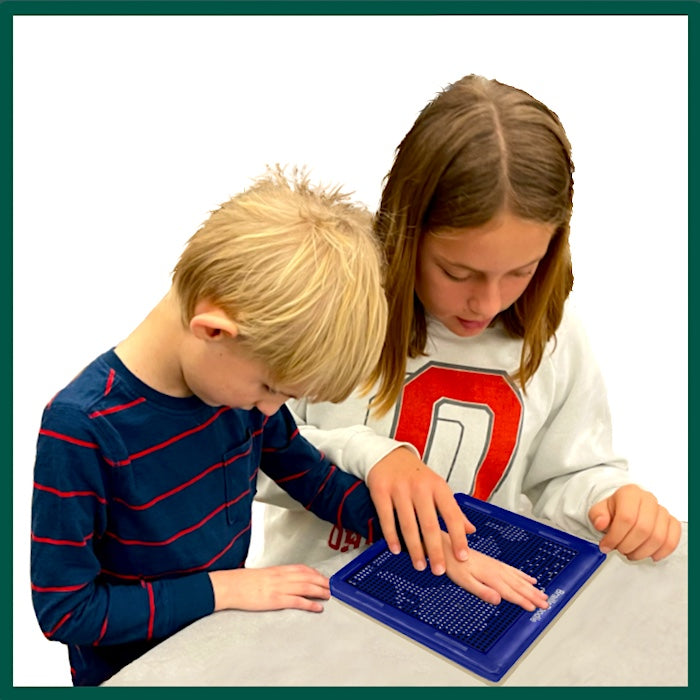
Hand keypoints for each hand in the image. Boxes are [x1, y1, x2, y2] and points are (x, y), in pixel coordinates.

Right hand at [209, 564, 329, 612]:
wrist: (231, 586)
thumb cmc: (244, 581)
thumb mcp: (264, 574)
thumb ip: (277, 576)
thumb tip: (287, 580)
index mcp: (279, 569)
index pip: (303, 569)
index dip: (316, 573)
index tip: (324, 577)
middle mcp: (282, 576)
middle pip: (308, 577)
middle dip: (322, 582)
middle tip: (332, 587)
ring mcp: (280, 588)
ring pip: (306, 587)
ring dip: (320, 591)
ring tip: (329, 595)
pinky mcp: (276, 600)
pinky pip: (298, 601)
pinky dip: (310, 604)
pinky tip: (318, 607)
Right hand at [367, 447, 474, 575]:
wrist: (387, 455)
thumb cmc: (416, 475)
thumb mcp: (438, 487)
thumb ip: (454, 509)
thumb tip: (471, 531)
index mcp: (438, 486)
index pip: (452, 515)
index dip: (458, 537)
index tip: (462, 556)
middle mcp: (420, 487)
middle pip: (429, 524)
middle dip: (435, 550)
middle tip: (439, 570)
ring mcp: (399, 489)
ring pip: (408, 525)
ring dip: (415, 549)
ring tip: (420, 566)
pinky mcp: (381, 491)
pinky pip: (386, 519)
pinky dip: (392, 537)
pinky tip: (397, 550)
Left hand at [442, 533, 548, 610]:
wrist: (450, 548)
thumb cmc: (455, 566)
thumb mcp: (465, 582)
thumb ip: (482, 591)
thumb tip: (498, 600)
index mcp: (491, 577)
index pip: (511, 592)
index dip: (523, 601)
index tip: (535, 609)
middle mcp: (497, 570)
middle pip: (519, 586)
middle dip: (533, 595)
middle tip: (546, 604)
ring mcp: (497, 566)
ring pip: (519, 578)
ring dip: (532, 587)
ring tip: (543, 594)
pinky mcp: (495, 563)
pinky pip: (513, 570)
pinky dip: (523, 575)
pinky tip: (530, 579)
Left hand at [588, 484, 680, 560]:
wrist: (626, 508)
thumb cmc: (613, 510)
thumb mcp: (599, 510)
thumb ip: (597, 516)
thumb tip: (600, 523)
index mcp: (630, 493)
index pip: (626, 517)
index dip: (615, 536)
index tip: (606, 546)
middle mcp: (648, 499)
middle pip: (643, 529)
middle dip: (628, 546)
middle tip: (619, 550)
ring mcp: (662, 511)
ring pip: (658, 538)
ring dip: (642, 552)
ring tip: (630, 553)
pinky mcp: (672, 523)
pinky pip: (672, 540)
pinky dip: (661, 552)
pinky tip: (649, 555)